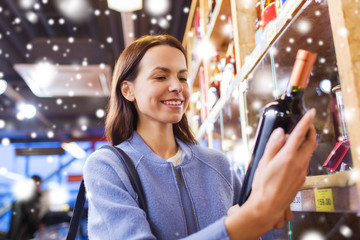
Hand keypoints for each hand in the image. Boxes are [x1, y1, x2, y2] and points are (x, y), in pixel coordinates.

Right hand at [225, 109, 316, 239]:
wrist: (268, 206)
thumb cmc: (263, 185)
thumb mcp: (263, 162)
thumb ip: (273, 145)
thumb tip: (280, 132)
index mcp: (287, 157)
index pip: (300, 134)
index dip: (306, 121)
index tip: (310, 112)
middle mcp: (298, 163)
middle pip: (311, 143)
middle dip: (311, 131)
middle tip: (307, 125)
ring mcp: (302, 172)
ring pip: (307, 153)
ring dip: (304, 144)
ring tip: (292, 142)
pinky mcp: (301, 179)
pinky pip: (304, 162)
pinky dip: (300, 155)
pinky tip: (289, 158)